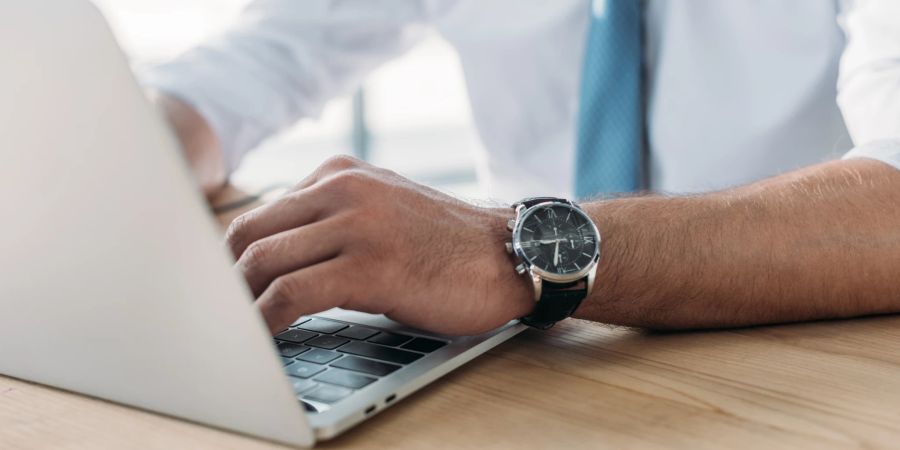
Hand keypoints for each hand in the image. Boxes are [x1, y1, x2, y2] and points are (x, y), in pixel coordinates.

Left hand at [225, 156, 534, 334]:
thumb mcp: (381, 212)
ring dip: (237, 303)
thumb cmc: (444, 246)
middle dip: (223, 280)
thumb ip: (331, 221)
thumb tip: (274, 259)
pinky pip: (291, 293)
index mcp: (339, 174)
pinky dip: (264, 320)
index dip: (229, 257)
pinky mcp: (368, 265)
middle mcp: (341, 188)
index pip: (259, 213)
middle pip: (248, 233)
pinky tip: (260, 339)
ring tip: (230, 332)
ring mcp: (355, 223)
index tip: (219, 289)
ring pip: (262, 261)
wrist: (508, 255)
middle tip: (215, 314)